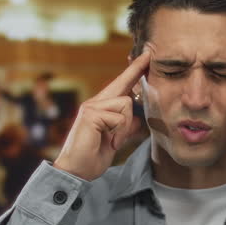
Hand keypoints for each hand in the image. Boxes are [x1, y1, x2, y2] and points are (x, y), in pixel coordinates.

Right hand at [53, 51, 149, 180]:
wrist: (76, 170)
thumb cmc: (93, 156)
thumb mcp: (115, 140)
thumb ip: (125, 127)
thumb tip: (138, 118)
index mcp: (101, 108)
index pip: (120, 86)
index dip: (133, 71)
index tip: (145, 56)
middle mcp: (95, 103)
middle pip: (122, 84)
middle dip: (136, 69)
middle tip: (149, 53)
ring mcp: (92, 107)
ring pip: (125, 104)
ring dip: (125, 127)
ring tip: (114, 141)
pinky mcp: (91, 114)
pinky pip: (119, 117)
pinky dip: (120, 133)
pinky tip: (110, 143)